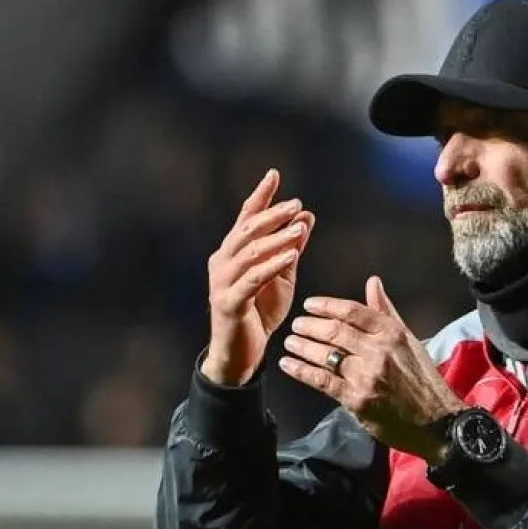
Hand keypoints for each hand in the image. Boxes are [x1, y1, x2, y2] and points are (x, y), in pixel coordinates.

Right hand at [202, 169, 315, 385]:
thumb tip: (306, 216)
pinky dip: (271, 265)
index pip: (246, 218)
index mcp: (232, 252)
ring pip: (249, 252)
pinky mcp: (228, 303)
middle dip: (272, 214)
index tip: (274, 174)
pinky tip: (289, 256)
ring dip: (275, 238)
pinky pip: (251, 280)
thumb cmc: (260, 313)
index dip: (260, 196)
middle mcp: (222, 262)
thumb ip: (291, 248)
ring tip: (298, 229)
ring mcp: (221, 282)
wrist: (240, 353)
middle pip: (247, 230)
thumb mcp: (281, 277)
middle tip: (296, 203)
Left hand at [279, 276, 467, 461]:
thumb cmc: (422, 379)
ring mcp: (366, 376)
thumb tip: (372, 282)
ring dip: (303, 346)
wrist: (435, 422)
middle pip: (335, 331)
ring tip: (289, 342)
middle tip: (296, 324)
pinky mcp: (356, 400)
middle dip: (310, 326)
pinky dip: (302, 371)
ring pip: (326, 355)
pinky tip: (289, 365)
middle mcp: (378, 351)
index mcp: (391, 333)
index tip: (309, 305)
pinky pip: (323, 381)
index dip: (327, 305)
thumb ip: (385, 311)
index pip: (353, 311)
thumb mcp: (408, 340)